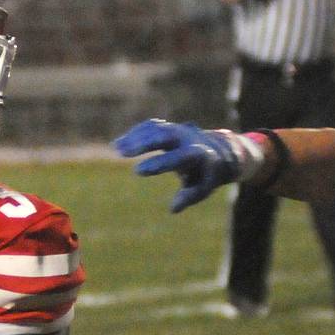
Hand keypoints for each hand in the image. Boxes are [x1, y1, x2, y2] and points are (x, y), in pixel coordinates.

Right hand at [114, 119, 252, 213]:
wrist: (217, 151)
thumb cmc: (205, 175)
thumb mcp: (202, 188)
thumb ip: (189, 196)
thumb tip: (173, 208)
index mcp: (198, 154)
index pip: (178, 157)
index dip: (158, 163)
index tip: (138, 170)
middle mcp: (188, 138)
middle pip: (166, 135)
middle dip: (144, 142)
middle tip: (123, 152)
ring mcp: (178, 130)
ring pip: (156, 128)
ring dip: (135, 137)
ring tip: (117, 148)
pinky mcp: (169, 127)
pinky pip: (151, 126)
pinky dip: (135, 133)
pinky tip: (119, 144)